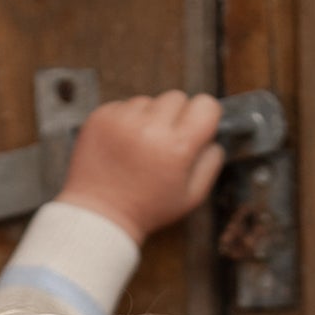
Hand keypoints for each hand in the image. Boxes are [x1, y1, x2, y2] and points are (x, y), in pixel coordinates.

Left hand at [60, 92, 224, 242]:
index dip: (203, 116)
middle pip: (177, 98)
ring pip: (149, 101)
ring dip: (148, 119)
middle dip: (175, 117)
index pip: (205, 104)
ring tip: (138, 149)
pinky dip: (125, 121)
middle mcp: (151, 127)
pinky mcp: (102, 116)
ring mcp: (123, 120)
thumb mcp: (190, 198)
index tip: (196, 128)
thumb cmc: (147, 210)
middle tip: (163, 145)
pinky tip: (121, 146)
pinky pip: (124, 105)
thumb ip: (210, 163)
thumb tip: (214, 136)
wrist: (100, 216)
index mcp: (177, 147)